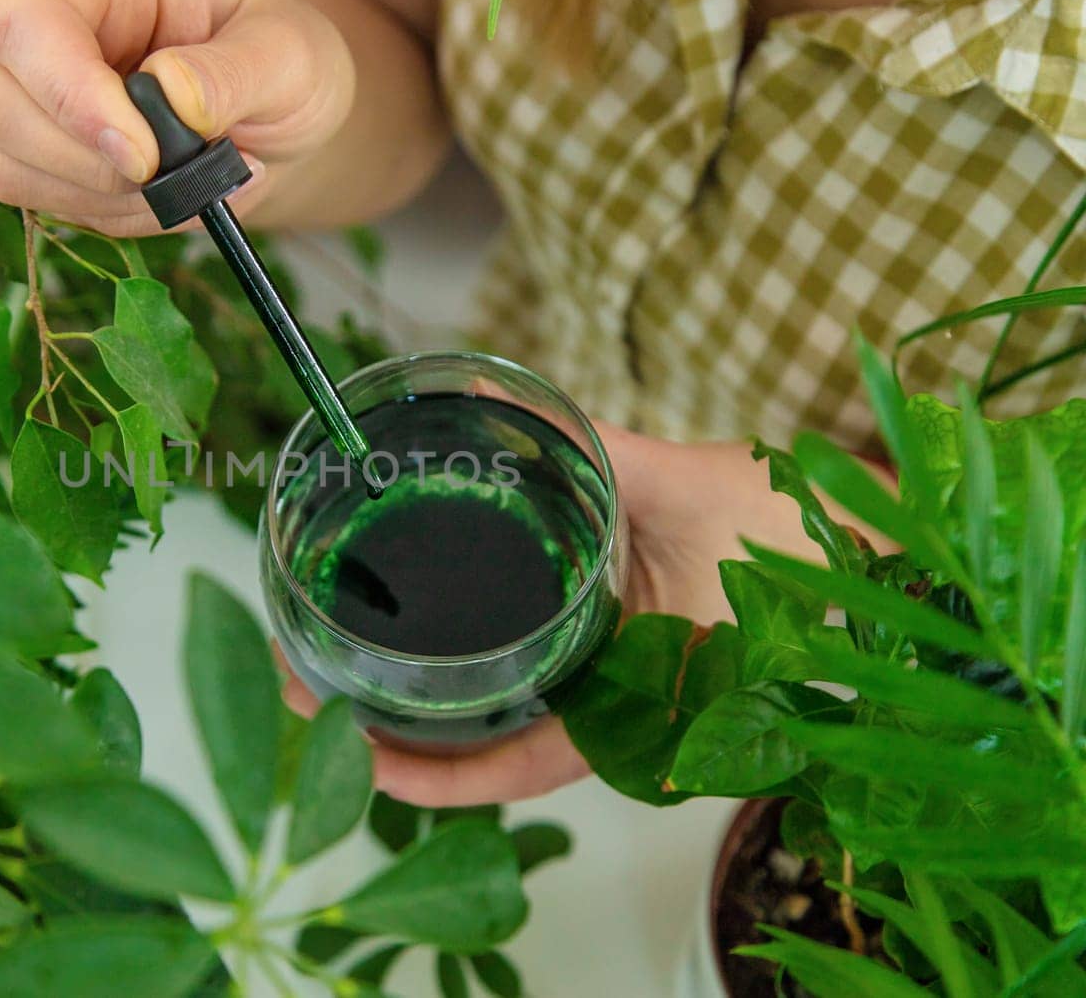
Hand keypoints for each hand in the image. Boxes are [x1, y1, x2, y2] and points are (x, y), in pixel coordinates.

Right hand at [0, 0, 354, 234]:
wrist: (275, 118)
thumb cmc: (280, 64)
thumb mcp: (291, 55)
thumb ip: (236, 72)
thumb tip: (171, 96)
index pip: (25, 19)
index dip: (69, 94)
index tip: (143, 154)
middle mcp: (42, 26)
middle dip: (86, 161)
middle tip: (172, 173)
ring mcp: (26, 93)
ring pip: (4, 164)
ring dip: (101, 196)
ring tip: (185, 179)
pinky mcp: (32, 155)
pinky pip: (37, 204)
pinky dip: (106, 216)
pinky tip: (160, 195)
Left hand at [281, 423, 886, 806]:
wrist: (866, 548)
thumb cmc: (796, 536)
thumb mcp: (690, 489)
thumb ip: (597, 447)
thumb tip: (500, 399)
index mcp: (644, 708)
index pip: (514, 770)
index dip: (423, 774)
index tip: (346, 747)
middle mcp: (625, 721)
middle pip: (490, 757)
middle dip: (397, 741)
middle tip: (307, 691)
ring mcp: (620, 701)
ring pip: (506, 734)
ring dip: (425, 717)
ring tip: (339, 673)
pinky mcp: (619, 669)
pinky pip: (534, 699)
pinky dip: (474, 688)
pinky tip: (422, 652)